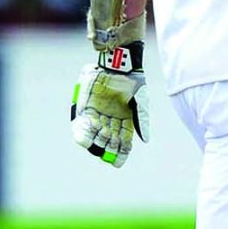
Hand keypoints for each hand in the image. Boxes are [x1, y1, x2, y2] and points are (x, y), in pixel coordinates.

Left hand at [71, 42, 149, 166]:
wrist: (120, 65)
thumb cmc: (133, 82)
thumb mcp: (141, 102)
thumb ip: (141, 120)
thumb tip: (144, 140)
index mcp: (125, 120)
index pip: (123, 140)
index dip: (120, 152)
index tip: (117, 163)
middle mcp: (111, 119)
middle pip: (108, 139)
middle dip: (107, 148)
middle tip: (105, 156)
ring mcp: (98, 113)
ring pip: (95, 133)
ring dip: (94, 142)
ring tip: (93, 148)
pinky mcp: (86, 107)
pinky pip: (82, 122)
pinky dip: (82, 131)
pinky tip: (82, 139)